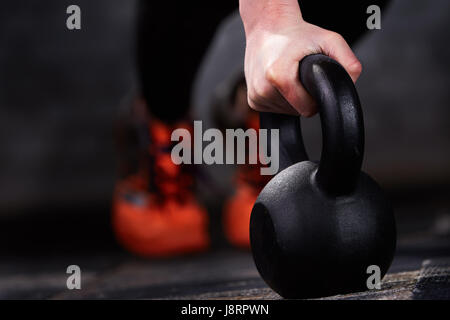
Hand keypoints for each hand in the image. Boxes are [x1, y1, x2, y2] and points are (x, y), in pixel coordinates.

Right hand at [240, 0, 361, 115]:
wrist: (268, 26)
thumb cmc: (296, 34)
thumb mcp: (330, 40)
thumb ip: (347, 63)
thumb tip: (349, 85)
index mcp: (278, 76)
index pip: (307, 109)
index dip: (316, 98)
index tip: (312, 81)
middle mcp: (263, 89)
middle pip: (297, 112)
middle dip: (304, 97)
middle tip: (300, 75)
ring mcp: (255, 96)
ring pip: (286, 112)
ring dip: (292, 98)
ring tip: (289, 75)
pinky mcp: (252, 100)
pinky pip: (275, 110)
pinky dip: (281, 99)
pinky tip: (279, 82)